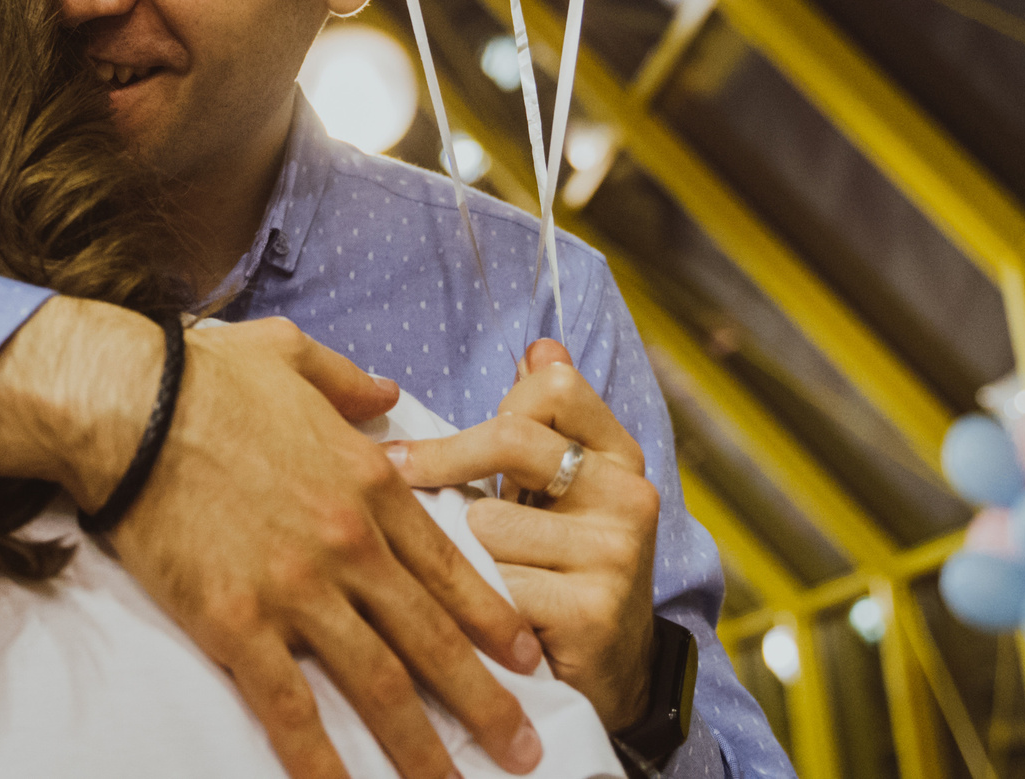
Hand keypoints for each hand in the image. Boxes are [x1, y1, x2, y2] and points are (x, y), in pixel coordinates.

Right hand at [0, 301, 547, 778]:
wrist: (126, 403)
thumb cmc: (202, 373)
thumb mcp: (293, 354)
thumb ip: (349, 380)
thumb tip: (384, 390)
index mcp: (369, 481)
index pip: (449, 567)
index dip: (493, 620)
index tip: (528, 659)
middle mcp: (350, 544)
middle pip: (434, 639)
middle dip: (486, 702)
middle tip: (525, 750)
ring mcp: (298, 590)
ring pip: (380, 685)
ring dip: (423, 748)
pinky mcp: (238, 624)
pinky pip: (290, 709)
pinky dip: (321, 761)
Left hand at [384, 337, 661, 729]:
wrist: (612, 678)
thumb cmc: (561, 569)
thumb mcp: (558, 492)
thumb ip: (545, 423)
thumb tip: (539, 346)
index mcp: (619, 455)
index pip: (552, 387)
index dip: (486, 406)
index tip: (429, 439)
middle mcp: (629, 496)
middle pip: (512, 440)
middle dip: (443, 463)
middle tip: (394, 476)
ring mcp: (617, 555)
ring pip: (486, 522)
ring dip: (455, 552)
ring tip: (458, 574)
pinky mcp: (593, 612)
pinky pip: (493, 587)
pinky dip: (467, 606)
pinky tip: (470, 621)